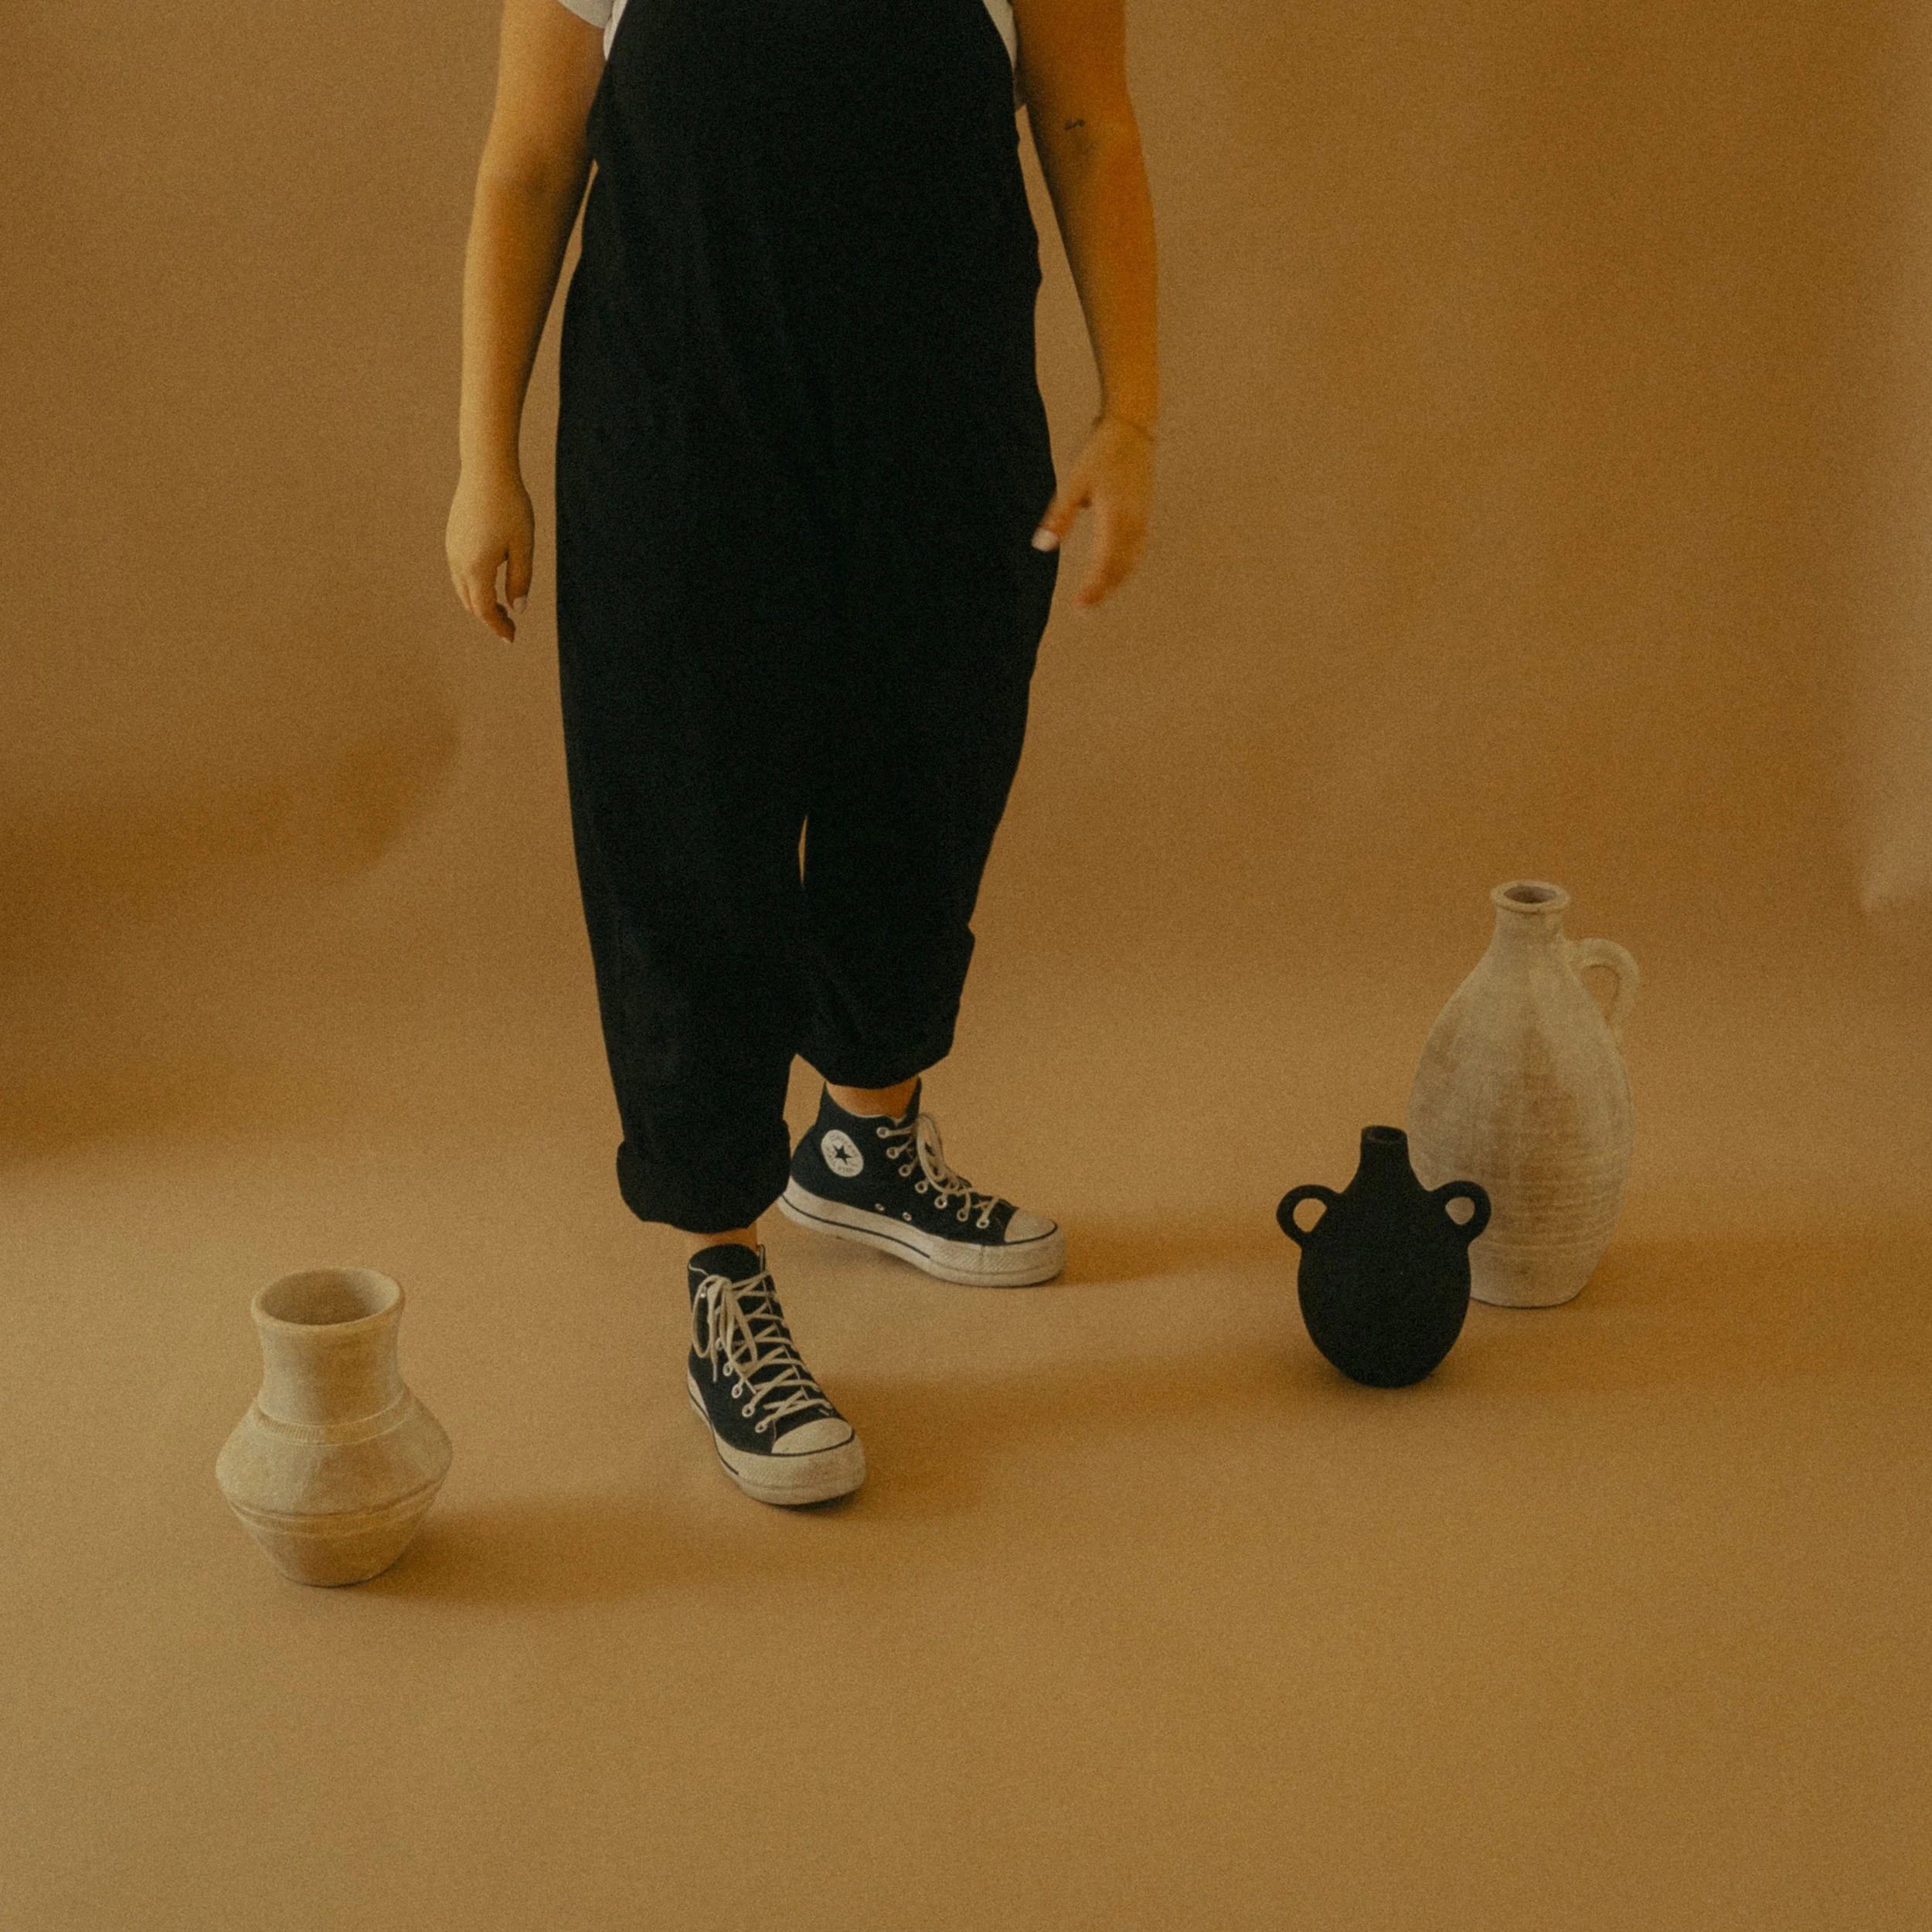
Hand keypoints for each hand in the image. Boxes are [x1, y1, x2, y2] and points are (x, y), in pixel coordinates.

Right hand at [446, 463, 535, 641]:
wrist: (486, 471)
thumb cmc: (511, 507)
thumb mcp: (523, 546)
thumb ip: (521, 579)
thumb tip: (518, 608)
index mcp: (477, 568)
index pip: (484, 609)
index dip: (497, 626)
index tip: (511, 638)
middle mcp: (458, 561)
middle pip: (470, 602)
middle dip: (488, 617)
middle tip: (509, 626)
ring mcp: (452, 548)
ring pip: (461, 588)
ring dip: (478, 602)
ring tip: (499, 608)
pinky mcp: (451, 537)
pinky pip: (458, 571)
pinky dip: (471, 585)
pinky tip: (487, 582)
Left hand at [1031, 412, 1155, 611]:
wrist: (1132, 431)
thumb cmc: (1099, 454)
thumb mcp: (1074, 482)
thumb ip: (1060, 516)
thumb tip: (1043, 545)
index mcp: (1116, 516)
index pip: (1105, 562)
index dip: (1093, 587)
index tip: (1079, 605)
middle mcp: (1133, 522)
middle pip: (1120, 567)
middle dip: (1102, 590)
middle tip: (1082, 610)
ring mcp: (1142, 520)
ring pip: (1130, 561)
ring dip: (1114, 582)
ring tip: (1095, 599)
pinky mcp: (1144, 516)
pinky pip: (1136, 551)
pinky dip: (1125, 568)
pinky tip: (1113, 576)